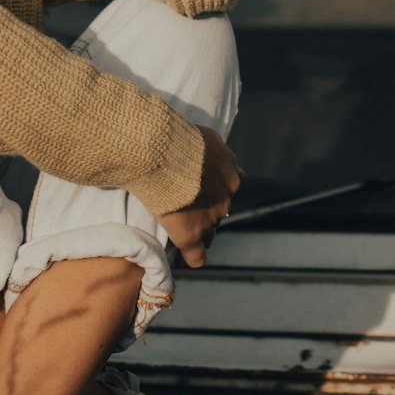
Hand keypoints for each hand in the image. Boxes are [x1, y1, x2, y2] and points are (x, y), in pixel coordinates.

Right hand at [159, 126, 243, 269]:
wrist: (164, 152)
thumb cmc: (177, 138)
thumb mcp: (203, 134)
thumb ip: (208, 143)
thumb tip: (198, 138)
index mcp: (231, 173)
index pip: (227, 189)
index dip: (212, 192)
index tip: (200, 192)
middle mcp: (226, 196)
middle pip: (220, 211)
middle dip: (207, 212)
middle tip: (188, 210)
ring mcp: (210, 217)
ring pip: (210, 232)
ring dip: (200, 232)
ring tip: (184, 233)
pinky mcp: (191, 234)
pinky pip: (197, 256)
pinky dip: (193, 258)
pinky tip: (187, 260)